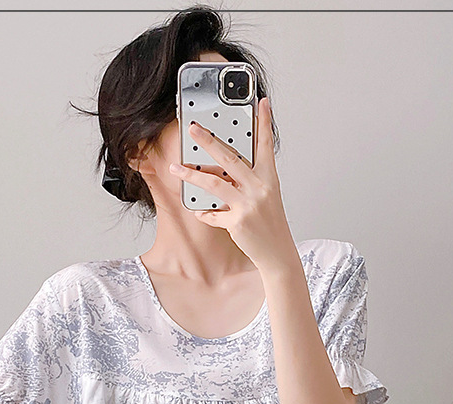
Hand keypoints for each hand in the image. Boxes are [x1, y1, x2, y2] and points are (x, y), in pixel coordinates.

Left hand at [168, 97, 296, 271]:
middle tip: (193, 128)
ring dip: (191, 175)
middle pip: (229, 159)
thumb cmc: (270, 223)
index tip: (261, 102)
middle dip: (208, 141)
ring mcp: (247, 205)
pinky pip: (213, 214)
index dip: (264, 123)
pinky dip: (204, 213)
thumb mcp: (266, 197)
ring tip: (175, 167)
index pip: (266, 146)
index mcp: (268, 179)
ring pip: (213, 184)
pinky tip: (199, 212)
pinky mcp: (237, 222)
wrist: (277, 252)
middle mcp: (259, 188)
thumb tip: (224, 170)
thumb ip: (248, 181)